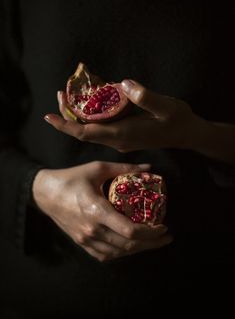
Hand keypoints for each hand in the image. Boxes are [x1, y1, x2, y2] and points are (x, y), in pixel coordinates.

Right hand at [32, 161, 172, 261]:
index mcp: (97, 210)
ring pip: (118, 253)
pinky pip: (105, 255)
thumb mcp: (98, 168)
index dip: (151, 232)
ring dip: (138, 249)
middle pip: (128, 245)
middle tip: (166, 237)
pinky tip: (130, 246)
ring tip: (152, 241)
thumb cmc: (72, 178)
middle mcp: (92, 230)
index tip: (164, 226)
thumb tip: (148, 167)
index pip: (129, 230)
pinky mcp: (81, 243)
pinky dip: (121, 252)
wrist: (46, 193)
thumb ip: (124, 168)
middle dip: (151, 243)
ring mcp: (86, 239)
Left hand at [45, 80, 198, 151]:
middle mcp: (118, 139)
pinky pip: (101, 128)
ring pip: (91, 131)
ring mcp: (120, 139)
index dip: (66, 126)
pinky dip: (90, 117)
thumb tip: (122, 84)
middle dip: (67, 117)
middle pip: (84, 132)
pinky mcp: (124, 136)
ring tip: (69, 96)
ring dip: (77, 117)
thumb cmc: (178, 120)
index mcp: (124, 133)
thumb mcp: (166, 106)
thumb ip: (146, 97)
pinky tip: (91, 103)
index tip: (49, 116)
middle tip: (60, 95)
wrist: (187, 134)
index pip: (87, 133)